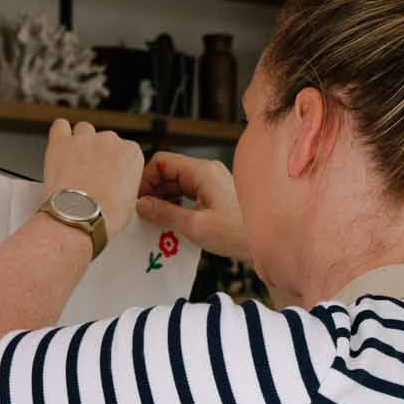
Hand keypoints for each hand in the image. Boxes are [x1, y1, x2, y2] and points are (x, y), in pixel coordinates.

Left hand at [41, 121, 144, 238]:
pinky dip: (60, 133)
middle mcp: (110, 141)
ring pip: (84, 130)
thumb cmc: (104, 215)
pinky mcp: (61, 142)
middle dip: (98, 154)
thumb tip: (118, 190)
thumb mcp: (130, 203)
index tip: (109, 174)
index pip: (125, 150)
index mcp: (131, 152)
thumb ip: (126, 185)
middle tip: (90, 174)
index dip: (115, 163)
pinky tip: (60, 146)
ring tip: (75, 163)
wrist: (79, 218)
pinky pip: (60, 126)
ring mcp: (85, 139)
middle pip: (105, 140)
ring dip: (80, 143)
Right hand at [137, 150, 251, 261]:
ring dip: (163, 196)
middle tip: (141, 211)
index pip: (162, 161)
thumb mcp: (195, 226)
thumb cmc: (237, 234)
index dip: (145, 178)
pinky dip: (175, 201)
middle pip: (168, 170)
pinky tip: (170, 217)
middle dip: (152, 189)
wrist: (267, 242)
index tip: (137, 199)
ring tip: (153, 217)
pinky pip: (188, 190)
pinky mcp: (215, 192)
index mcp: (202, 171)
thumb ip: (165, 213)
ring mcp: (212, 180)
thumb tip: (141, 205)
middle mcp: (207, 170)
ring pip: (177, 181)